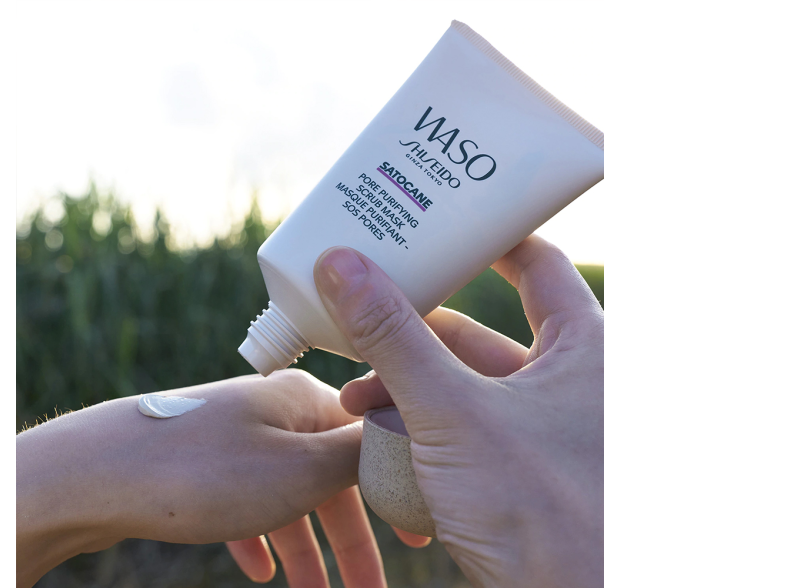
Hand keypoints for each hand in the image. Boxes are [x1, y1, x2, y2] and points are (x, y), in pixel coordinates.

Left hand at [16, 370, 383, 586]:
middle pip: (329, 478)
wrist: (93, 475)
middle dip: (351, 540)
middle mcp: (272, 411)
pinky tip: (258, 570)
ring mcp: (232, 434)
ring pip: (288, 496)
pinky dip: (260, 535)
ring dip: (306, 550)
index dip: (398, 492)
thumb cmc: (201, 473)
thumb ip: (358, 458)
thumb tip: (404, 437)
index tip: (419, 540)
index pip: (371, 442)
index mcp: (305, 401)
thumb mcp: (301, 471)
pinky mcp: (199, 460)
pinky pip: (245, 501)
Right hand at [313, 236, 602, 587]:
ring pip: (463, 386)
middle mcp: (570, 379)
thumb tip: (341, 265)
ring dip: (405, 388)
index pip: (535, 262)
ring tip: (354, 399)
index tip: (433, 224)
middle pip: (479, 331)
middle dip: (412, 336)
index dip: (483, 239)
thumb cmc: (538, 507)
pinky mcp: (519, 466)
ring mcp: (543, 426)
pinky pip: (462, 428)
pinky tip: (377, 440)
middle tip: (361, 324)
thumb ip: (393, 337)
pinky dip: (420, 427)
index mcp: (583, 346)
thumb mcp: (452, 411)